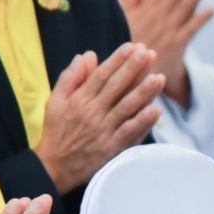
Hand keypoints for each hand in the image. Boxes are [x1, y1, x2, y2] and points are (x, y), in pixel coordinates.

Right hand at [34, 42, 165, 190]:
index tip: (133, 46)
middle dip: (133, 69)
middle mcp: (92, 113)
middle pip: (116, 87)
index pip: (101, 75)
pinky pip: (130, 133)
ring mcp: (103, 131)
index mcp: (79, 100)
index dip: (118, 60)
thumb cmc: (56, 131)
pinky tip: (157, 110)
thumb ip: (71, 77)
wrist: (54, 167)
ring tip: (159, 77)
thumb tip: (88, 55)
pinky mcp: (112, 148)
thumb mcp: (55, 101)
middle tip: (149, 53)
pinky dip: (143, 122)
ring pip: (126, 108)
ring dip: (144, 92)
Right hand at [117, 0, 213, 105]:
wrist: (132, 77)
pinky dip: (200, 20)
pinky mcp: (176, 46)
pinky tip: (212, 9)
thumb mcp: (125, 17)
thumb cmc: (131, 44)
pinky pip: (189, 31)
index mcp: (145, 11)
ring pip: (183, 8)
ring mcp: (168, 32)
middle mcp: (157, 19)